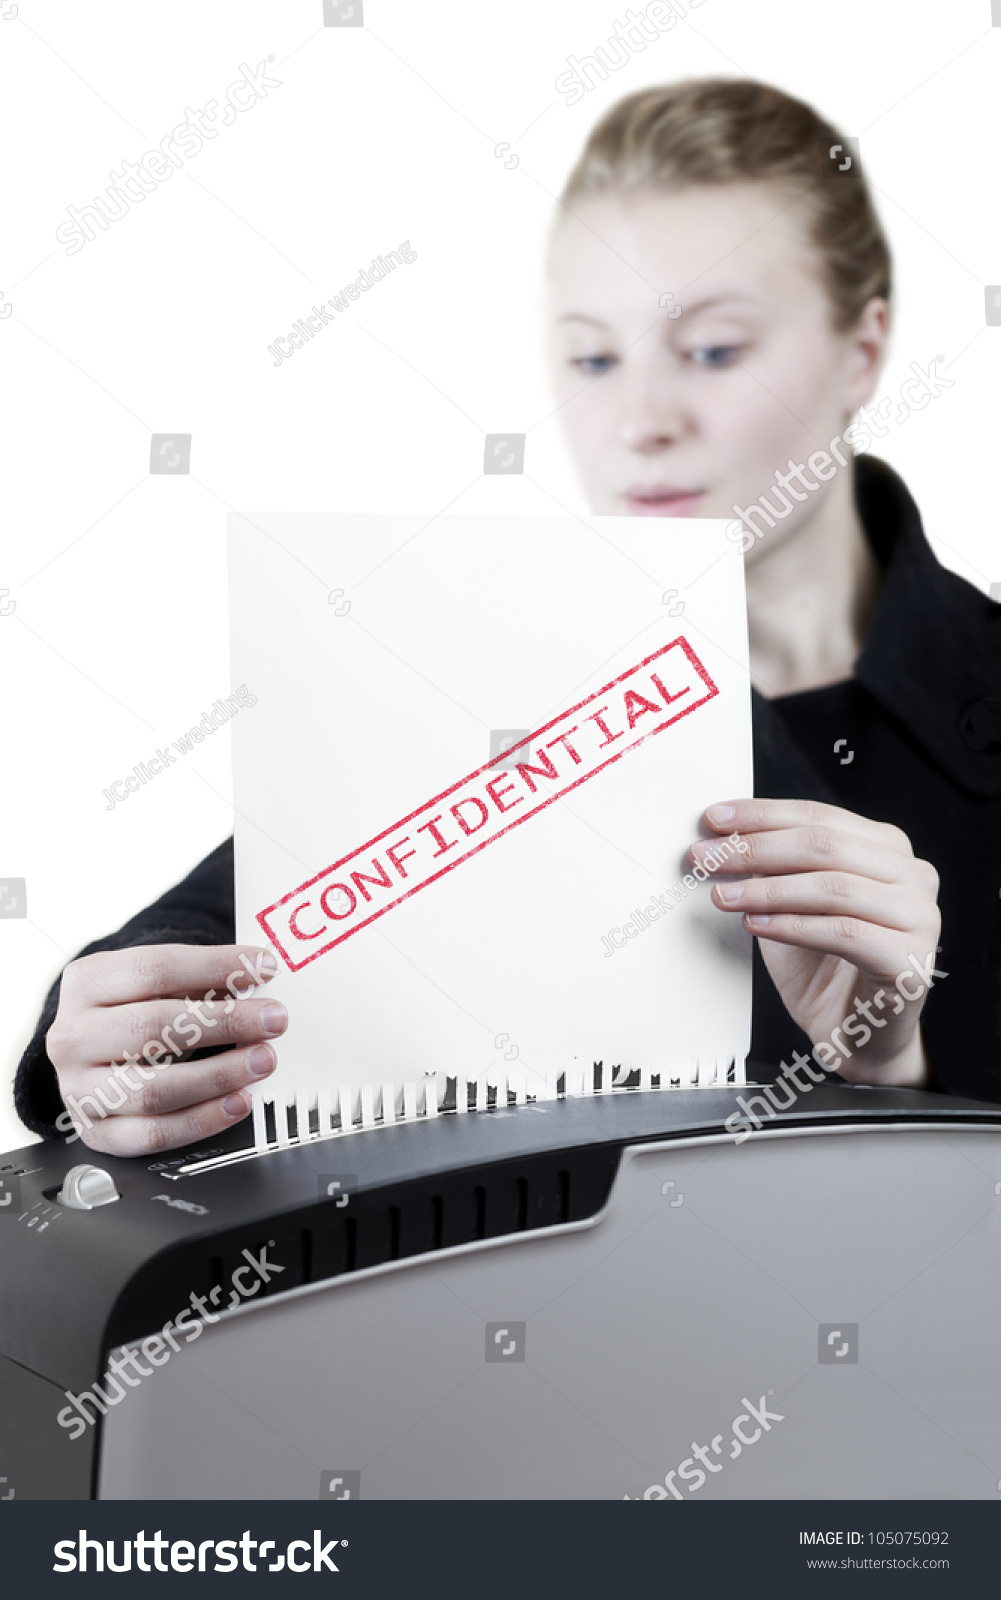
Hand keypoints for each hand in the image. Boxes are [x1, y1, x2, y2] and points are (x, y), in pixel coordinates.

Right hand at [45, 944, 286, 1156]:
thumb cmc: (133, 1011)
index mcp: (85, 983)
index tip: (264, 967)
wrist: (90, 1055)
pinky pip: (153, 1134)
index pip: (154, 968)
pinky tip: (238, 1102)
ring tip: (262, 1061)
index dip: (215, 966)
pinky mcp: (96, 1132)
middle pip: (152, 1027)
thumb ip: (198, 979)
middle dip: (223, 1023)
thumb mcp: (154, 983)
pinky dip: (202, 1120)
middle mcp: (73, 1036)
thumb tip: (256, 974)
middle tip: (272, 1020)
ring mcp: (78, 1088)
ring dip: (218, 1076)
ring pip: (153, 1089)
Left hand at [690, 800, 942, 1087]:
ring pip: (834, 887)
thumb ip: (772, 867)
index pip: (819, 816)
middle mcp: (912, 875)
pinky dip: (792, 925)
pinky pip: (844, 933)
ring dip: (768, 889)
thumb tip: (722, 837)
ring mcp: (920, 917)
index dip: (761, 816)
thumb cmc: (826, 966)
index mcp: (887, 848)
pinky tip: (756, 923)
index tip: (714, 820)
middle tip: (708, 858)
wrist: (856, 1034)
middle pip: (825, 846)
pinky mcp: (911, 960)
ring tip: (725, 895)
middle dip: (756, 849)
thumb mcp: (791, 902)